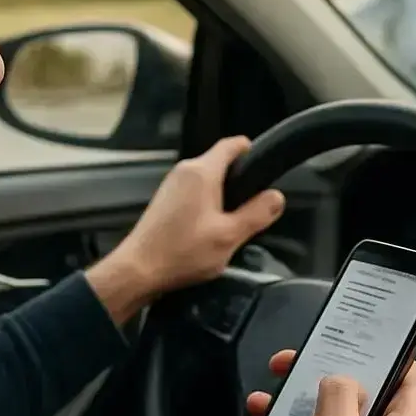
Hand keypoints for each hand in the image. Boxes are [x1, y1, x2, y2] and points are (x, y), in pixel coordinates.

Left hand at [87, 136, 284, 322]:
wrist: (138, 271)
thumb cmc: (183, 252)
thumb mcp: (229, 236)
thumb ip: (257, 214)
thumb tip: (277, 196)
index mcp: (202, 172)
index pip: (232, 145)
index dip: (252, 150)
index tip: (266, 167)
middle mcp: (185, 170)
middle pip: (221, 162)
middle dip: (240, 179)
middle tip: (255, 205)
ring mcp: (172, 184)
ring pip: (207, 179)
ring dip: (224, 194)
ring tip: (235, 221)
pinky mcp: (165, 200)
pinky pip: (194, 192)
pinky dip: (208, 203)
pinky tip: (211, 228)